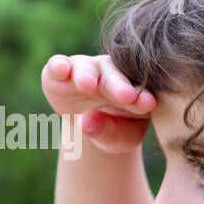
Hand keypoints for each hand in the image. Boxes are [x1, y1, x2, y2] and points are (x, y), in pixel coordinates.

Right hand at [40, 53, 155, 153]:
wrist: (88, 125)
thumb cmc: (113, 131)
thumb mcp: (118, 139)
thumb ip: (108, 132)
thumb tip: (85, 122)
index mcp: (134, 89)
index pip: (140, 91)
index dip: (142, 97)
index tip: (146, 105)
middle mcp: (111, 73)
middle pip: (115, 76)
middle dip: (119, 85)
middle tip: (126, 95)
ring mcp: (85, 69)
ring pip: (86, 68)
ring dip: (87, 75)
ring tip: (87, 85)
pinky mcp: (59, 72)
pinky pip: (57, 64)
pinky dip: (58, 65)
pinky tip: (60, 68)